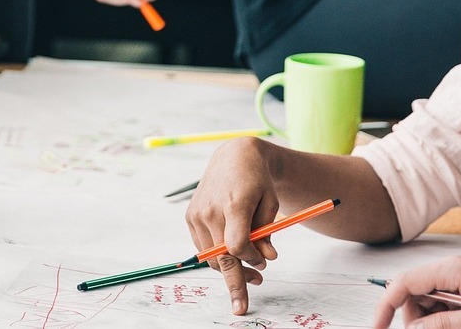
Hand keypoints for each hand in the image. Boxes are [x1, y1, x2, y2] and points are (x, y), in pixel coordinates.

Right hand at [185, 138, 280, 315]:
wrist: (233, 157)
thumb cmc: (256, 181)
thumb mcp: (270, 204)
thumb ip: (267, 233)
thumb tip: (267, 260)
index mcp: (234, 205)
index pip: (237, 246)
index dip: (251, 260)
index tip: (264, 264)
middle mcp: (210, 211)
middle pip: (220, 257)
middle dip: (234, 283)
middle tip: (243, 304)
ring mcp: (197, 214)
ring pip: (210, 257)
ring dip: (228, 270)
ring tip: (250, 274)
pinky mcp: (190, 216)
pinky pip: (203, 247)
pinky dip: (217, 257)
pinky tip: (232, 255)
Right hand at [373, 256, 460, 328]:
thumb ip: (443, 324)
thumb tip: (414, 328)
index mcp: (453, 270)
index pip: (404, 282)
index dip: (386, 304)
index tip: (378, 325)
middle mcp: (452, 268)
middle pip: (413, 292)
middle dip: (415, 317)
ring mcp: (458, 275)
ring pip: (426, 299)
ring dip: (430, 318)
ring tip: (452, 327)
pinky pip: (440, 301)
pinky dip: (442, 316)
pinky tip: (457, 323)